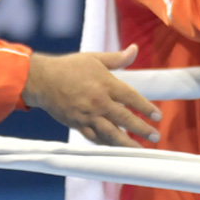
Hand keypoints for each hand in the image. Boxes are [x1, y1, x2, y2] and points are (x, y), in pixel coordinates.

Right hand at [22, 45, 161, 147]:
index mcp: (105, 84)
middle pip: (125, 119)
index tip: (157, 116)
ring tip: (139, 150)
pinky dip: (106, 144)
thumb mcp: (94, 58)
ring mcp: (87, 115)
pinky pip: (94, 138)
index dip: (146, 108)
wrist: (42, 80)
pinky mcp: (77, 124)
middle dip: (142, 129)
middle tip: (155, 138)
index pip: (131, 98)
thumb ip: (117, 58)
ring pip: (111, 133)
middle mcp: (98, 102)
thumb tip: (135, 49)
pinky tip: (116, 149)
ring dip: (127, 143)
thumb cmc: (69, 67)